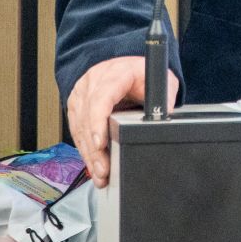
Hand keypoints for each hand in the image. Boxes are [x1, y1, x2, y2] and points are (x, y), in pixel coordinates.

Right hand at [66, 55, 180, 187]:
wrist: (128, 68)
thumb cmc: (143, 74)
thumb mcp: (161, 82)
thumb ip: (162, 102)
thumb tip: (164, 124)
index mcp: (116, 72)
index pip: (102, 97)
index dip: (98, 121)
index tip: (101, 143)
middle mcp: (94, 80)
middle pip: (88, 117)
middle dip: (95, 148)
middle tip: (104, 170)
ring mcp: (82, 92)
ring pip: (79, 126)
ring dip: (89, 153)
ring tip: (100, 173)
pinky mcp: (76, 104)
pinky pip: (76, 129)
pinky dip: (84, 149)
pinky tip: (92, 163)